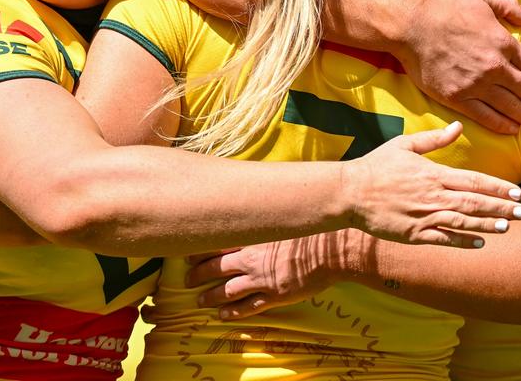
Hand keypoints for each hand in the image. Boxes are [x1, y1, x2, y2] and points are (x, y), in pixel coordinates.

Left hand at [187, 232, 355, 318]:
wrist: (333, 250)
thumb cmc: (313, 229)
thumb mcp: (285, 216)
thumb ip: (268, 217)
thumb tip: (258, 206)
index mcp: (254, 237)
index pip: (218, 242)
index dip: (200, 249)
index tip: (187, 252)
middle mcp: (252, 258)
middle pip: (216, 267)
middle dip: (198, 274)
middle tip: (187, 280)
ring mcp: (262, 279)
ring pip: (227, 290)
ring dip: (210, 296)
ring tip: (200, 301)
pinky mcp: (274, 295)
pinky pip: (248, 306)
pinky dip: (232, 312)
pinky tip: (222, 315)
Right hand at [341, 122, 520, 246]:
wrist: (350, 192)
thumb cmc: (377, 165)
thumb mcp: (404, 144)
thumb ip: (434, 138)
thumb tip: (458, 126)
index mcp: (434, 174)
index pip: (475, 181)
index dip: (498, 187)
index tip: (517, 190)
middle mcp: (434, 197)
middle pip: (475, 203)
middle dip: (502, 207)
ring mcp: (424, 217)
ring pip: (464, 223)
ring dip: (488, 225)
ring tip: (509, 226)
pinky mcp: (414, 234)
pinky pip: (444, 240)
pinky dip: (464, 242)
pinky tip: (481, 243)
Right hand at [395, 0, 520, 134]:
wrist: (412, 26)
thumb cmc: (446, 9)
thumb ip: (510, 7)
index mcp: (504, 44)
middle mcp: (494, 67)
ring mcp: (476, 85)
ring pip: (510, 107)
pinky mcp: (457, 98)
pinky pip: (485, 116)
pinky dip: (502, 125)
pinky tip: (514, 131)